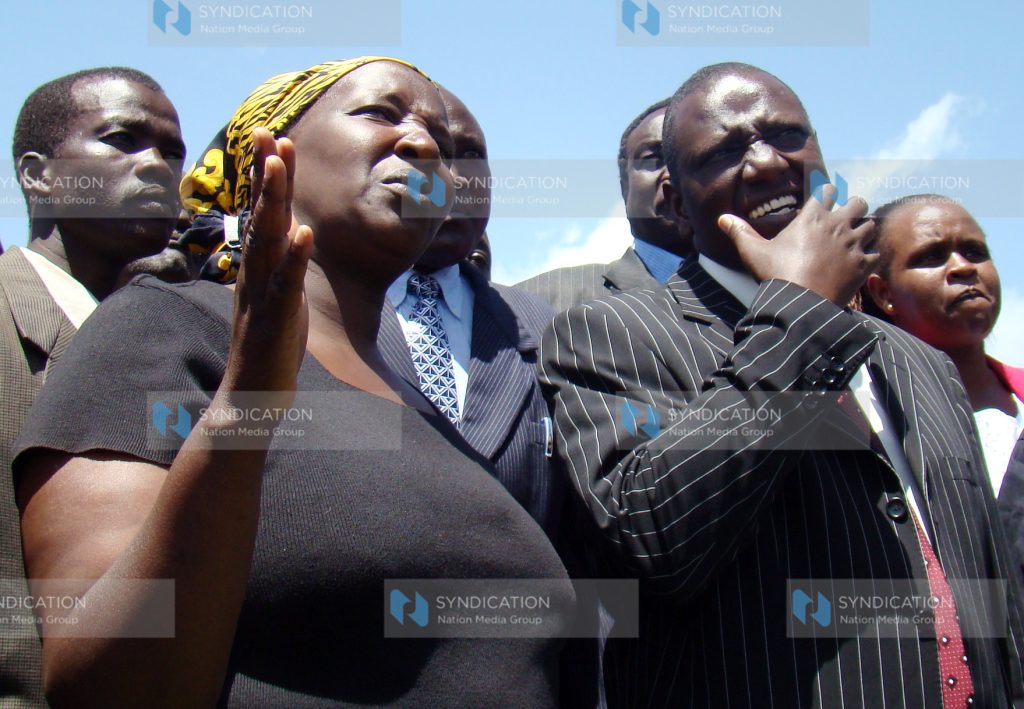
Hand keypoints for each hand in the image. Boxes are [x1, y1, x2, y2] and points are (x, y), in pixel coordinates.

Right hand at [222, 127, 312, 401]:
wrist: (249, 402)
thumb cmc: (268, 350)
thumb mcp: (278, 298)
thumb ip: (282, 267)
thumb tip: (294, 235)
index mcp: (256, 270)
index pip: (263, 214)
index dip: (267, 178)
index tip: (272, 139)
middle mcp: (254, 275)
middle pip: (260, 216)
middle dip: (266, 173)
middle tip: (268, 131)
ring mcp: (262, 296)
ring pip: (267, 240)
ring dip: (274, 201)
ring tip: (280, 163)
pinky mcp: (275, 320)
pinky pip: (285, 285)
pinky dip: (294, 258)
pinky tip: (305, 232)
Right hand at [717, 185, 876, 305]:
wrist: (801, 303)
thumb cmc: (776, 274)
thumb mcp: (753, 252)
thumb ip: (740, 232)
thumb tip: (722, 219)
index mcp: (813, 216)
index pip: (828, 189)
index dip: (827, 193)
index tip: (823, 202)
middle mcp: (837, 225)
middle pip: (859, 202)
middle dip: (853, 209)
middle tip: (843, 221)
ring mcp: (853, 244)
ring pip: (871, 225)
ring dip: (864, 231)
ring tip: (853, 241)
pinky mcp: (864, 265)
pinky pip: (876, 253)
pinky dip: (870, 257)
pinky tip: (860, 264)